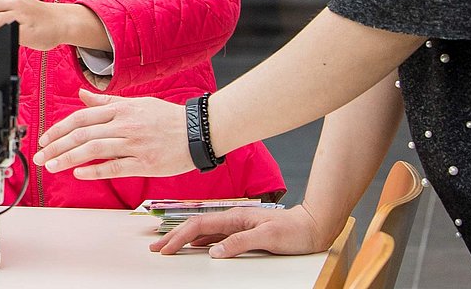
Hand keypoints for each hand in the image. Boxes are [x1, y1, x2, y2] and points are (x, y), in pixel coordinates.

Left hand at [34, 89, 192, 178]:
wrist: (199, 130)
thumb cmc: (167, 117)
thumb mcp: (136, 103)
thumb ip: (106, 101)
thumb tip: (82, 95)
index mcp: (120, 110)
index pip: (81, 117)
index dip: (59, 129)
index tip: (45, 139)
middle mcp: (124, 125)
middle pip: (82, 134)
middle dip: (57, 146)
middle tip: (40, 157)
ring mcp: (134, 144)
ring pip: (94, 149)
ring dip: (68, 158)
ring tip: (52, 166)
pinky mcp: (144, 163)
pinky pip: (115, 166)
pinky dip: (95, 170)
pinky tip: (78, 173)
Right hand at [152, 204, 334, 258]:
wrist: (314, 226)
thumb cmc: (294, 230)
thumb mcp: (267, 236)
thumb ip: (239, 242)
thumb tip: (213, 252)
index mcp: (234, 217)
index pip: (198, 226)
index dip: (179, 237)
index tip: (165, 249)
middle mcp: (233, 219)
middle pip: (195, 227)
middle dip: (173, 236)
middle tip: (156, 248)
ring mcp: (237, 226)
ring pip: (203, 232)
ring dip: (184, 239)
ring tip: (169, 247)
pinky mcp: (243, 233)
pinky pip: (215, 238)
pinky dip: (200, 243)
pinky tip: (196, 248)